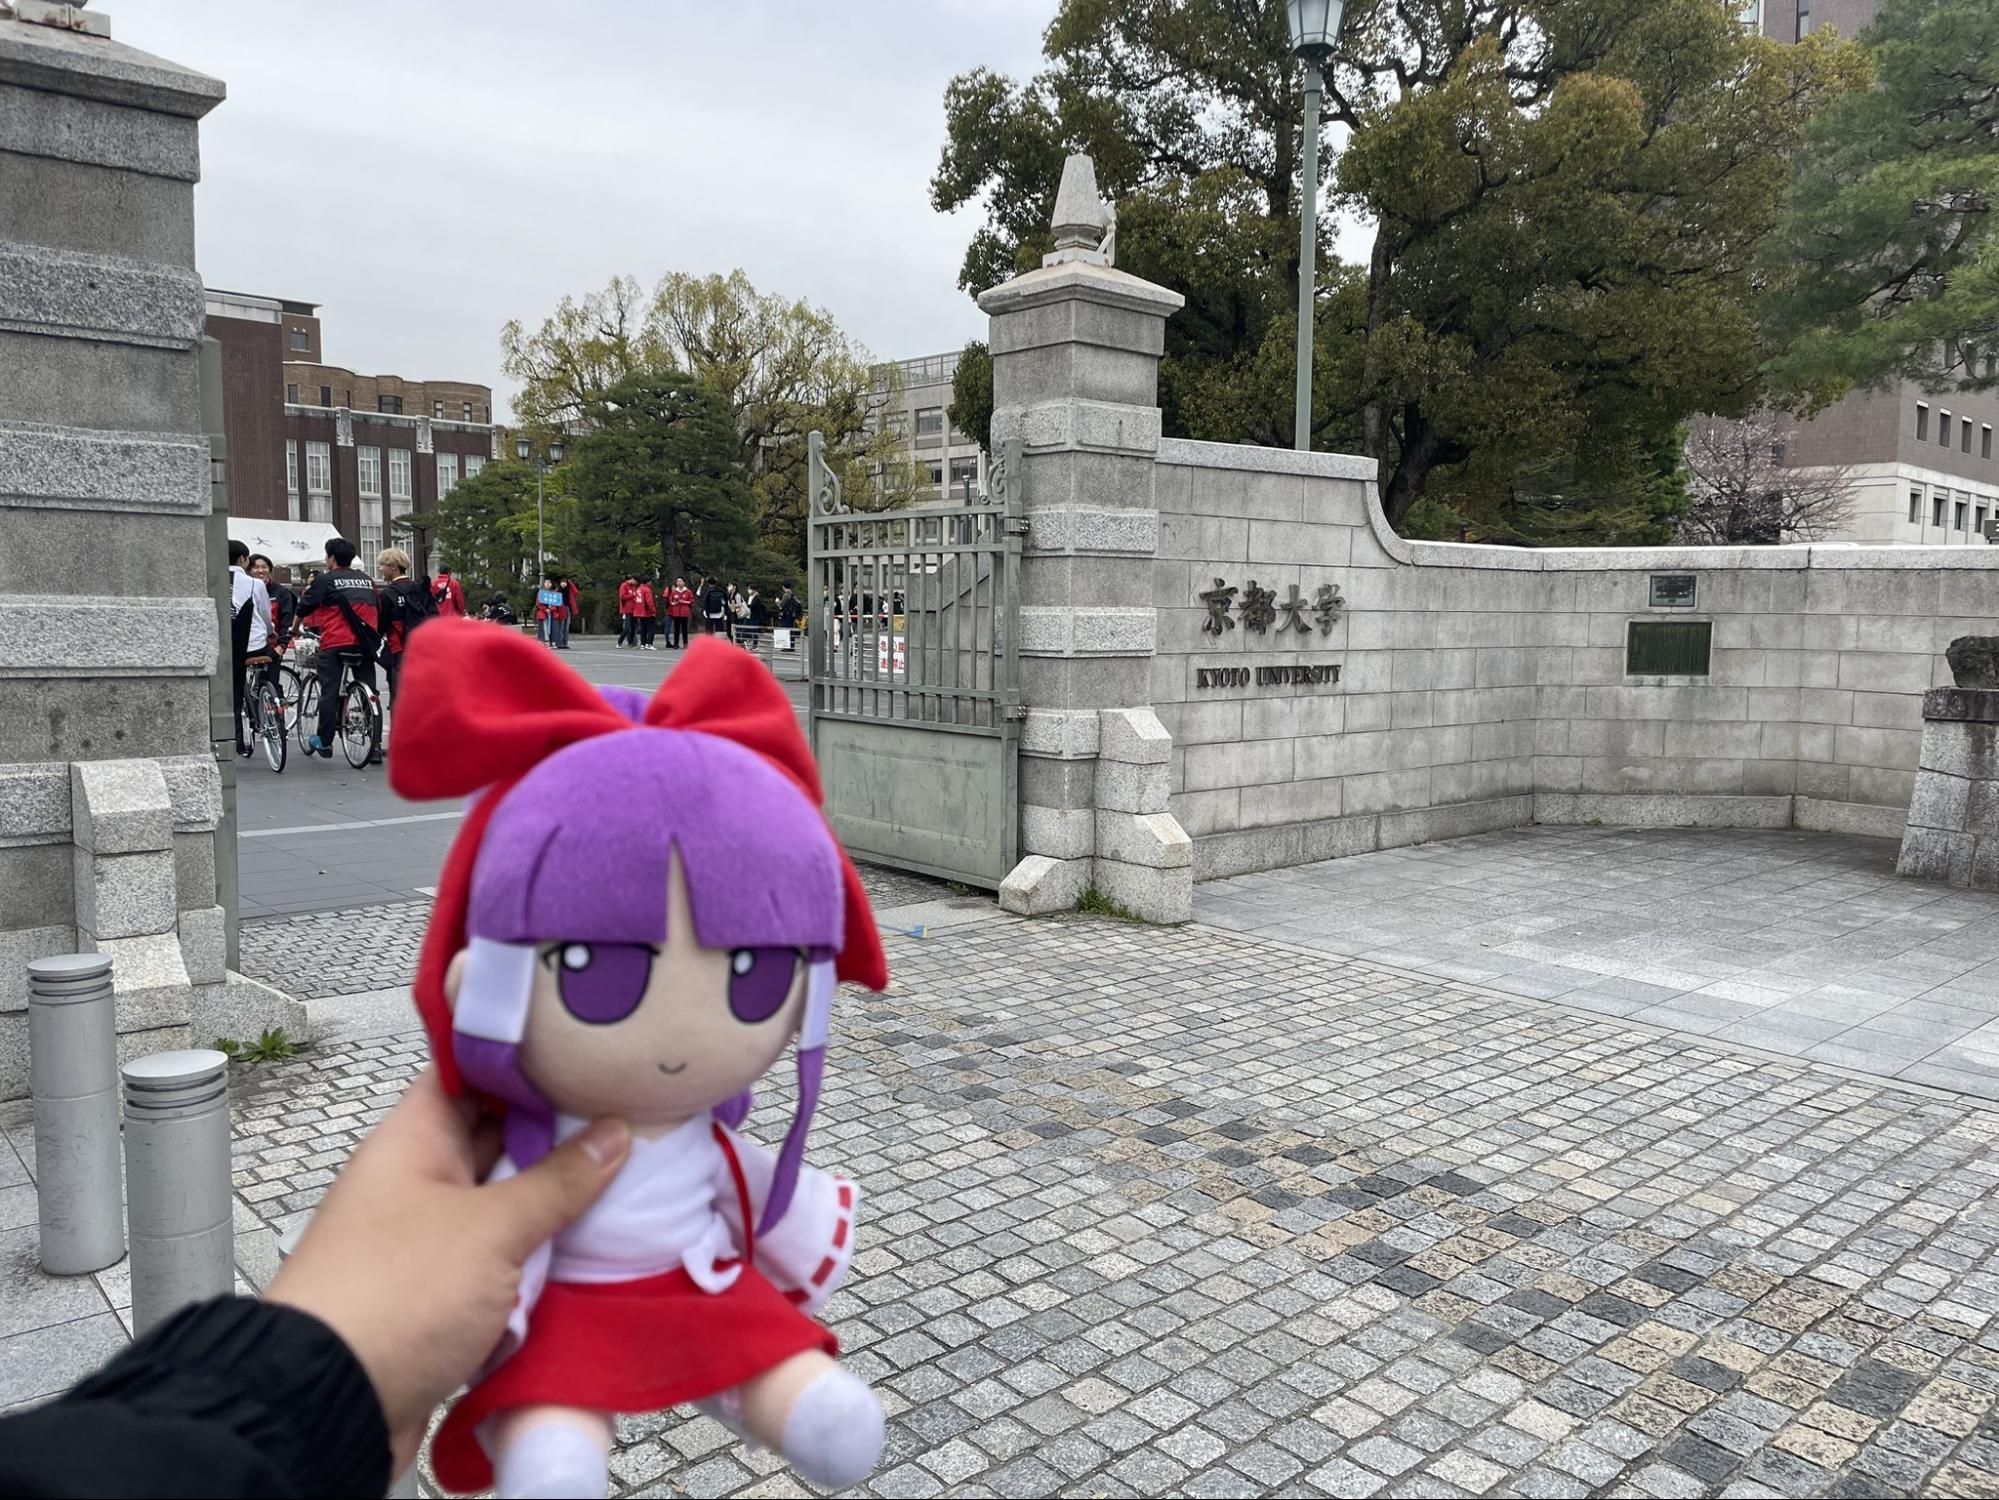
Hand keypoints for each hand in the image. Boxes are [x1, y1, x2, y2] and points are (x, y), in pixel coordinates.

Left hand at [266, 1066, 628, 1473]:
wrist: (329, 1407)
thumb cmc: (393, 1296)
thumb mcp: (492, 1228)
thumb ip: (558, 1180)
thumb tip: (611, 1135)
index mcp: (412, 1142)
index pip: (470, 1073)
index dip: (527, 1059)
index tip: (588, 1052)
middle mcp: (416, 1184)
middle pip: (497, 1140)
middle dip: (557, 1140)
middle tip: (627, 1122)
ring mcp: (428, 1242)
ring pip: (505, 1207)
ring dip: (552, 1211)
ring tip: (625, 1189)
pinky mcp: (440, 1297)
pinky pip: (500, 1265)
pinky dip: (535, 1266)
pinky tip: (588, 1259)